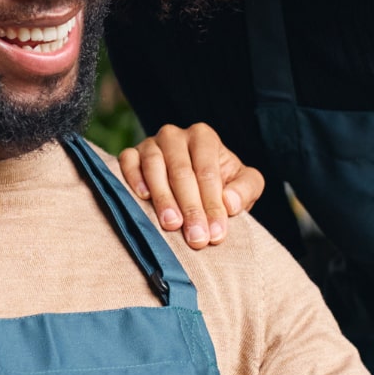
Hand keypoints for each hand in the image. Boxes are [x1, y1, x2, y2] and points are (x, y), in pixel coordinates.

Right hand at [118, 123, 265, 247]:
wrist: (193, 185)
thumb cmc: (221, 185)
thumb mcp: (244, 184)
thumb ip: (245, 190)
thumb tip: (230, 203)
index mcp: (204, 137)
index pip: (207, 171)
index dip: (212, 203)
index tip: (215, 234)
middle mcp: (175, 136)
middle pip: (181, 171)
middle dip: (191, 208)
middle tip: (197, 238)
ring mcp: (150, 144)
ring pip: (154, 167)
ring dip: (164, 198)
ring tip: (172, 225)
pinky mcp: (131, 154)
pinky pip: (128, 162)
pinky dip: (134, 178)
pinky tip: (143, 198)